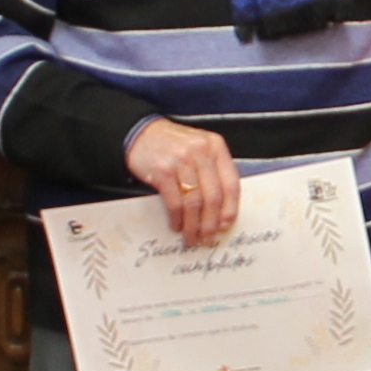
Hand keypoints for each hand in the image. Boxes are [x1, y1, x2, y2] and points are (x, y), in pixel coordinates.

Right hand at [125, 114, 240, 245]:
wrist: (139, 133)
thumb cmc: (172, 145)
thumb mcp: (198, 149)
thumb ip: (212, 170)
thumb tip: (221, 210)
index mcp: (215, 146)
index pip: (231, 183)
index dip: (230, 209)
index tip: (226, 225)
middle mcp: (201, 152)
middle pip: (213, 196)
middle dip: (211, 223)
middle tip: (207, 237)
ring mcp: (181, 161)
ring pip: (195, 202)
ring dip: (193, 225)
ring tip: (191, 237)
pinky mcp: (163, 171)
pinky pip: (175, 202)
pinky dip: (177, 218)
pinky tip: (176, 225)